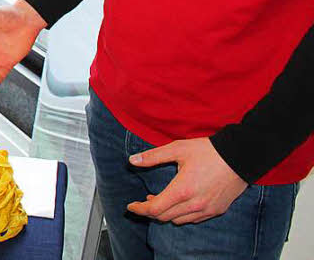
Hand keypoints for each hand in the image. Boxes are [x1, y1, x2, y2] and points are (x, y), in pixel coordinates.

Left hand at [126, 137, 246, 223]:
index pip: (155, 209)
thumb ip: (153, 156)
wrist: (240, 157)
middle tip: (143, 202)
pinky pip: (193, 219)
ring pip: (179, 220)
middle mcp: (194, 205)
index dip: (139, 209)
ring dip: (165, 214)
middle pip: (164, 217)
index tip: (131, 206)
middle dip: (150, 211)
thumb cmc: (208, 151)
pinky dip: (181, 215)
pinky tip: (178, 204)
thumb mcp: (177, 149)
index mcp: (182, 190)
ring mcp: (207, 210)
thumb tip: (132, 160)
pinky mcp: (217, 210)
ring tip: (159, 200)